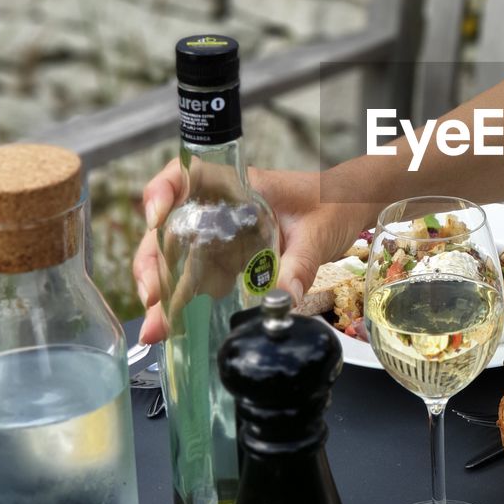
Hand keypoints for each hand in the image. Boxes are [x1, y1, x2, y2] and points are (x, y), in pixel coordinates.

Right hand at [132, 161, 364, 344]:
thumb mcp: (317, 233)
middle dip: (152, 262)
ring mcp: (222, 234)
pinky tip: (175, 328)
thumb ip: (299, 265)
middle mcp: (220, 207)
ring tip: (156, 325)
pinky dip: (185, 300)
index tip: (155, 216)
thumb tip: (281, 302)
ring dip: (162, 289)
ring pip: (177, 256)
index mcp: (238, 185)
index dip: (161, 191)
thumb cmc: (334, 203)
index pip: (185, 175)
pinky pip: (200, 276)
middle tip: (153, 297)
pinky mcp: (231, 258)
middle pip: (169, 226)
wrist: (352, 206)